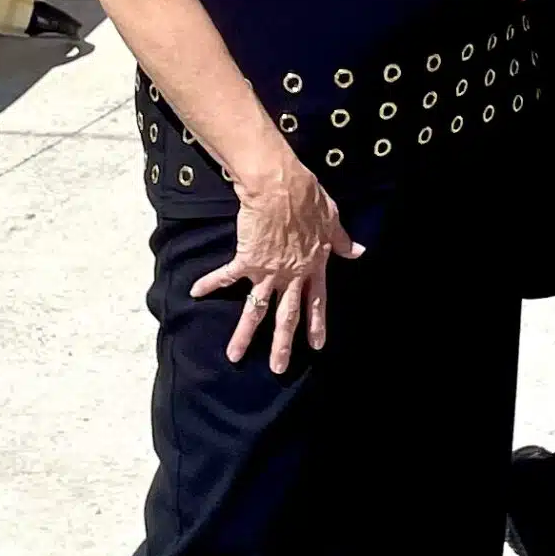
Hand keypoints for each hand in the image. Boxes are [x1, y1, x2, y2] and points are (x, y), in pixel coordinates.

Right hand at [191, 153, 360, 372]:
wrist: (280, 186)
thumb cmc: (308, 198)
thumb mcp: (332, 219)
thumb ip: (342, 240)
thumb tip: (359, 252)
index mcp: (313, 265)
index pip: (317, 301)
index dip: (317, 323)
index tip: (316, 346)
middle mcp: (291, 274)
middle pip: (286, 315)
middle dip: (282, 344)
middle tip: (278, 369)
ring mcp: (268, 270)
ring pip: (257, 308)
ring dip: (245, 334)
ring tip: (234, 356)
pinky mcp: (247, 259)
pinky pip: (226, 276)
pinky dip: (210, 283)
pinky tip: (195, 293)